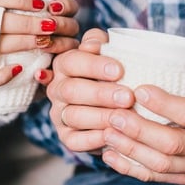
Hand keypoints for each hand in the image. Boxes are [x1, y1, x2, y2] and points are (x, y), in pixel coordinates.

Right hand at [46, 28, 134, 152]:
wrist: (114, 102)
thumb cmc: (112, 73)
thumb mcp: (107, 52)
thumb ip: (99, 43)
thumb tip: (94, 44)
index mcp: (64, 65)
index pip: (72, 62)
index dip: (94, 66)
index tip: (119, 70)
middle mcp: (57, 89)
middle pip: (71, 91)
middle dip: (101, 94)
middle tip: (127, 97)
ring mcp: (59, 114)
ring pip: (73, 116)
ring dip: (101, 117)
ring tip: (125, 117)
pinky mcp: (66, 136)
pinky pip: (75, 140)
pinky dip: (94, 139)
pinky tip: (113, 134)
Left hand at [101, 59, 184, 184]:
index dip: (163, 104)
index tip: (138, 91)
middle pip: (172, 144)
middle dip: (140, 130)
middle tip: (114, 116)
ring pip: (161, 164)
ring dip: (130, 150)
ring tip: (107, 133)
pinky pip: (154, 177)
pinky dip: (128, 167)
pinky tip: (109, 154)